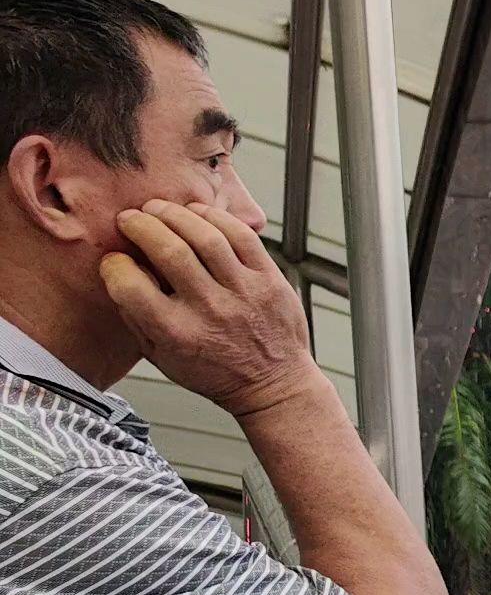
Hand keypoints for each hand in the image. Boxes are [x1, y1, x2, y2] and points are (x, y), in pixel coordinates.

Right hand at [102, 199, 323, 417]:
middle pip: (168, 250)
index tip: (115, 258)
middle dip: (141, 225)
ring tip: (159, 210)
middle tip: (130, 219)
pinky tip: (198, 214)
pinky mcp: (270, 280)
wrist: (273, 384)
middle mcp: (210, 310)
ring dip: (175, 214)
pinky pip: (243, 236)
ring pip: (205, 236)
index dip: (114, 265)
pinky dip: (216, 217)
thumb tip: (119, 270)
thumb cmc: (214, 371)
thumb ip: (136, 316)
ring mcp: (244, 293)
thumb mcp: (161, 357)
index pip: (131, 286)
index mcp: (176, 334)